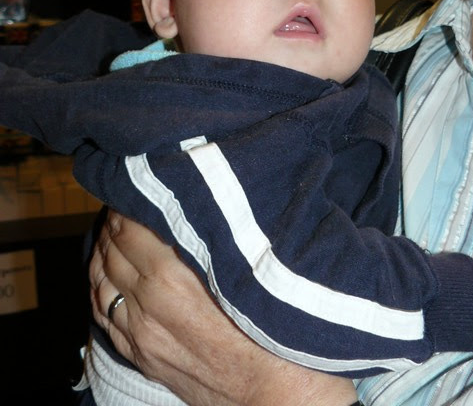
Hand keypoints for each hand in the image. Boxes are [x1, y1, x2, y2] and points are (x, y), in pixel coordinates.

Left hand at [90, 210, 356, 405]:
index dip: (131, 198)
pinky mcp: (141, 354)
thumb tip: (202, 201)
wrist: (278, 401)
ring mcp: (140, 334)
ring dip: (107, 247)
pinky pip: (102, 310)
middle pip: (113, 246)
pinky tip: (109, 269)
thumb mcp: (252, 271)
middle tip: (133, 196)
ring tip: (120, 227)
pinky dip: (100, 282)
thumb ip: (218, 235)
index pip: (130, 225)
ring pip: (101, 277)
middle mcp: (148, 304)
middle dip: (119, 217)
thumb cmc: (277, 334)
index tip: (143, 182)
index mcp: (173, 278)